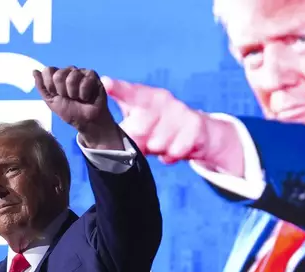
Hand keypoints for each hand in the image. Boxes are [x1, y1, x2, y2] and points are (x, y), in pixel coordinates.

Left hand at [33, 66, 122, 149]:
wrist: (85, 121)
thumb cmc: (69, 112)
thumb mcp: (50, 101)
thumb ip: (41, 86)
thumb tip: (34, 71)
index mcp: (57, 76)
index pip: (48, 71)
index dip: (50, 85)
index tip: (56, 95)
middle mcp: (68, 71)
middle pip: (58, 74)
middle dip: (62, 91)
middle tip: (69, 98)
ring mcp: (80, 72)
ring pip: (72, 77)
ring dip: (74, 93)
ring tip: (78, 98)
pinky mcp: (92, 75)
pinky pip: (85, 81)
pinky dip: (84, 94)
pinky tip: (87, 97)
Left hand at [102, 76, 244, 176]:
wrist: (198, 131)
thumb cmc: (158, 127)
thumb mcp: (138, 123)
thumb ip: (124, 130)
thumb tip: (112, 145)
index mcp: (144, 96)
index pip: (128, 92)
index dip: (117, 88)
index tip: (106, 83)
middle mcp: (162, 99)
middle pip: (139, 130)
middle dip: (140, 142)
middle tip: (146, 141)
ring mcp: (180, 110)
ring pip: (158, 144)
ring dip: (158, 150)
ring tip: (163, 143)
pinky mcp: (195, 125)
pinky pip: (175, 151)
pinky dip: (172, 156)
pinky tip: (175, 147)